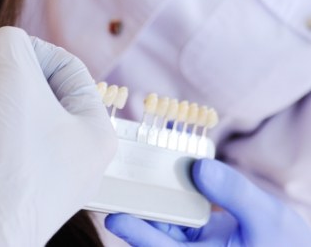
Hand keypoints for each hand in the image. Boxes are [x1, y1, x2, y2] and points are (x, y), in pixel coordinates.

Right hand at [0, 26, 116, 246]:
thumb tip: (3, 40)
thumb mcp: (14, 83)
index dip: (29, 49)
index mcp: (93, 129)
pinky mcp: (13, 188)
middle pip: (33, 90)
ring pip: (10, 115)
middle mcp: (74, 153)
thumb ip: (11, 45)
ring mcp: (43, 174)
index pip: (66, 67)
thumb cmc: (8, 162)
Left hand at [105, 158, 310, 245]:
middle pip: (155, 230)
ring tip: (129, 166)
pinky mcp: (199, 229)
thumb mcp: (266, 218)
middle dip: (134, 208)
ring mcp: (194, 241)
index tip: (114, 218)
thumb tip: (199, 167)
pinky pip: (178, 207)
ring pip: (163, 217)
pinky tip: (162, 158)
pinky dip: (170, 186)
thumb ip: (234, 193)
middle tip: (110, 183)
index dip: (136, 234)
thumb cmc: (287, 245)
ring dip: (150, 193)